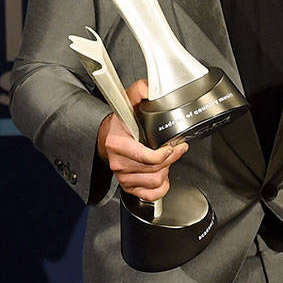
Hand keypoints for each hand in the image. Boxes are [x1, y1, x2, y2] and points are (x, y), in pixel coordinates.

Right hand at [95, 79, 188, 200]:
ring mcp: (123, 177)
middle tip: (175, 148)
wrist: (107, 137)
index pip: (147, 157)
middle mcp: (119, 163)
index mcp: (118, 144)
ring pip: (155, 181)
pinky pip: (151, 195)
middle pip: (155, 169)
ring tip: (164, 159)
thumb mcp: (128, 103)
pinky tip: (161, 176)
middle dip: (170, 158)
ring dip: (165, 171)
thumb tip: (149, 88)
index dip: (166, 153)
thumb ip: (139, 92)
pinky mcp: (128, 187)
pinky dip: (160, 188)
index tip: (173, 146)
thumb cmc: (121, 123)